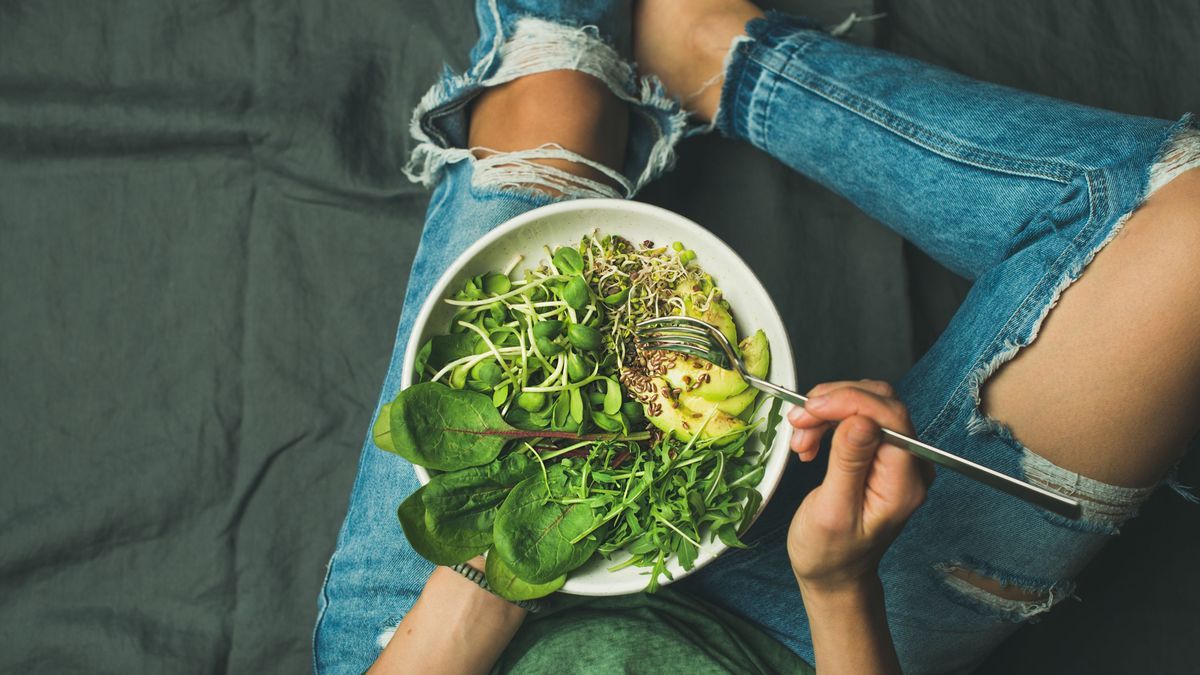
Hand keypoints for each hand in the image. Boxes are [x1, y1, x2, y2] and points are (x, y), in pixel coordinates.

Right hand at [786, 381, 932, 594]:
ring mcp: (897, 457)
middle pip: (880, 403)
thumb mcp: (833, 511)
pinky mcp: (881, 453)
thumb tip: (862, 420)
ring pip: (867, 404)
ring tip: (801, 437)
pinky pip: (859, 417)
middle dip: (834, 403)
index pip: (890, 417)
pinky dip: (829, 419)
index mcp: (904, 483)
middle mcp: (910, 465)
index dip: (849, 402)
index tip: (810, 408)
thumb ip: (849, 463)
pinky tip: (811, 439)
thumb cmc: (830, 552)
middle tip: (799, 421)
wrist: (834, 572)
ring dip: (827, 411)